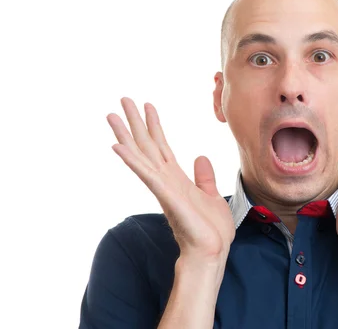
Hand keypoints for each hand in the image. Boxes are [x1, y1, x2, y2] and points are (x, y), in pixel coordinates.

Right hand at [107, 97, 234, 261]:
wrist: (212, 252)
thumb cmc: (210, 230)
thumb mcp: (212, 195)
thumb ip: (204, 177)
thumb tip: (200, 157)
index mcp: (176, 179)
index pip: (162, 147)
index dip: (155, 126)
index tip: (148, 105)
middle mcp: (166, 180)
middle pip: (146, 146)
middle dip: (135, 122)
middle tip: (122, 99)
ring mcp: (163, 188)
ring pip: (141, 156)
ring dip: (126, 135)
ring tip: (112, 115)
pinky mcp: (166, 197)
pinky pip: (147, 175)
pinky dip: (133, 161)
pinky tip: (118, 147)